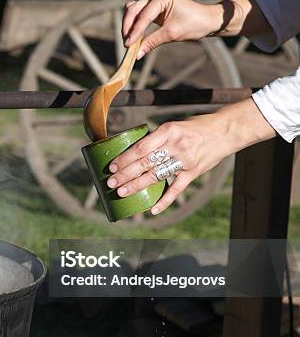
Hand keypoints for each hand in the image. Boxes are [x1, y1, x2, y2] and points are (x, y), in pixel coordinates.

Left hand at [106, 99, 275, 214]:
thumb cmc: (195, 126)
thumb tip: (132, 152)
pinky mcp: (194, 173)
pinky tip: (152, 210)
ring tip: (122, 193)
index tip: (111, 167)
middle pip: (145, 163)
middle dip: (125, 174)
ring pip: (157, 176)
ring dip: (137, 186)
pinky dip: (165, 201)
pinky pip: (177, 189)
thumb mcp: (173, 126)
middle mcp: (176, 146)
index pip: (141, 148)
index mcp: (168, 131)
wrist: (226, 130)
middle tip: (111, 183)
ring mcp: (185, 161)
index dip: (124, 159)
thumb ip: (155, 139)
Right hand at [123, 0, 242, 58]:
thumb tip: (137, 54)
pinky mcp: (152, 7)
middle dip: (128, 27)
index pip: (144, 16)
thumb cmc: (193, 24)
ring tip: (128, 41)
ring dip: (128, 25)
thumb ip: (152, 42)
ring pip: (132, 10)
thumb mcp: (171, 34)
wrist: (205, 20)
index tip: (128, 45)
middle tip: (126, 44)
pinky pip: (137, 14)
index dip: (135, 32)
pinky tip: (133, 37)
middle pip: (133, 9)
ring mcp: (153, 0)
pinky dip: (133, 25)